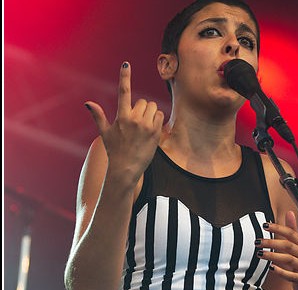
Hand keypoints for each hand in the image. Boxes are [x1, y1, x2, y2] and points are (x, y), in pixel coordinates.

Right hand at [84, 61, 163, 181]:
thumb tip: (87, 103)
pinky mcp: (156, 133)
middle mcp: (135, 120)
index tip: (126, 63)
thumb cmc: (114, 150)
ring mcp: (147, 126)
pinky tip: (150, 130)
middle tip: (136, 122)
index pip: (124, 92)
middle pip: (143, 101)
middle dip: (141, 109)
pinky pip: (160, 116)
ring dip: (150, 113)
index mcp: (122, 117)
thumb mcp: (105, 133)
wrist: (126, 169)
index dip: (125, 76)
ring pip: (153, 107)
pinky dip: (157, 120)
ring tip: (143, 126)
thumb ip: (99, 116)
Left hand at [255, 211, 297, 289]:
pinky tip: (270, 267)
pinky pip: (290, 275)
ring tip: (260, 254)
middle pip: (287, 245)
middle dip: (271, 242)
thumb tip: (290, 212)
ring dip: (272, 256)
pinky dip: (280, 271)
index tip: (265, 225)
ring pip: (288, 259)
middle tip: (257, 242)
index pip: (290, 233)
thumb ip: (292, 229)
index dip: (278, 228)